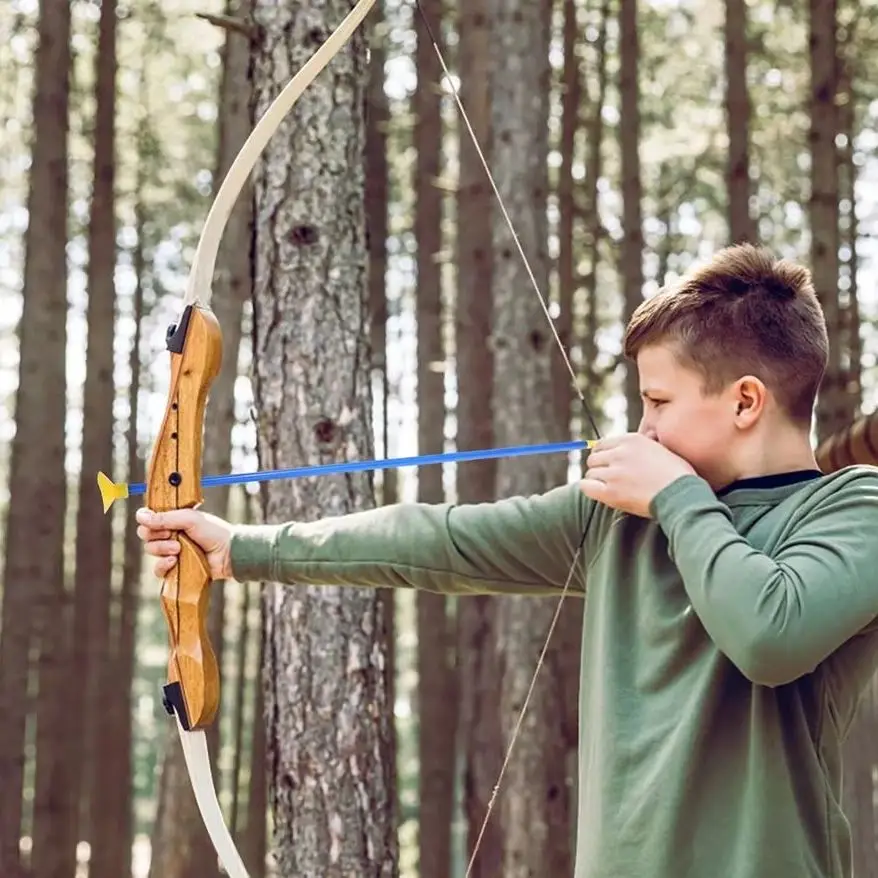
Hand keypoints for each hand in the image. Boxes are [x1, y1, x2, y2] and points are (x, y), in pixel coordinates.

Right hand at [135, 507, 234, 580]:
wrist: (228, 553)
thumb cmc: (213, 532)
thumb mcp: (190, 519)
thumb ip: (165, 517)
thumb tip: (141, 517)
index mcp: (173, 519)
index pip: (148, 518)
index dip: (147, 520)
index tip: (154, 522)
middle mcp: (169, 534)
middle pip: (145, 534)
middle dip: (155, 535)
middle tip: (171, 535)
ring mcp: (170, 551)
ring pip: (150, 550)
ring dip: (162, 548)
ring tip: (179, 549)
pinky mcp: (174, 568)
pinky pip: (157, 569)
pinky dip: (162, 565)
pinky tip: (174, 561)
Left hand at [580, 433, 695, 516]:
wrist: (682, 495)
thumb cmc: (678, 475)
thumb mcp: (664, 449)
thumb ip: (649, 441)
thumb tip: (648, 435)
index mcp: (631, 440)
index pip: (602, 444)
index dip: (603, 455)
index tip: (608, 463)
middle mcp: (620, 453)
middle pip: (593, 458)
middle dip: (600, 467)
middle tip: (609, 477)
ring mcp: (614, 472)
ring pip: (591, 473)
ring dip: (598, 481)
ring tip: (610, 488)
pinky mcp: (611, 492)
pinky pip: (586, 487)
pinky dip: (590, 489)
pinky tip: (599, 493)